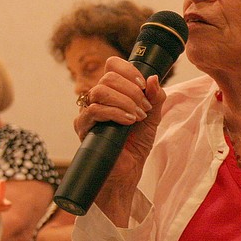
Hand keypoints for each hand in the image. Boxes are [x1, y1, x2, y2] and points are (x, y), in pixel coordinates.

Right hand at [73, 57, 164, 220]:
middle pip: (108, 77)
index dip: (128, 70)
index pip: (113, 66)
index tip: (143, 85)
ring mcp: (89, 113)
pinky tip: (127, 123)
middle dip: (132, 91)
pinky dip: (115, 113)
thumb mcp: (152, 119)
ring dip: (124, 101)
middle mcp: (99, 100)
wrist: (127, 174)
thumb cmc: (136, 147)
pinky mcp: (83, 127)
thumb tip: (153, 78)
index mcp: (115, 93)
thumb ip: (156, 98)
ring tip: (136, 118)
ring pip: (100, 91)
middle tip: (144, 109)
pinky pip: (94, 110)